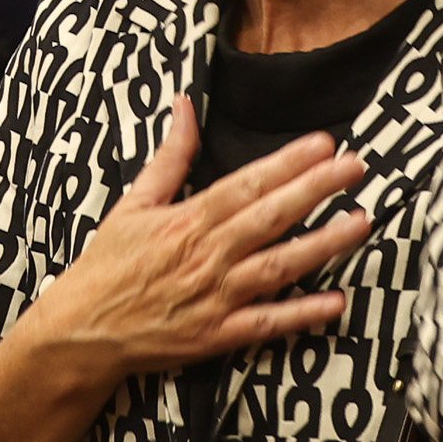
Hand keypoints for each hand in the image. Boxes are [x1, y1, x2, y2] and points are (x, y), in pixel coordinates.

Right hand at [13, 101, 372, 391]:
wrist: (81, 332)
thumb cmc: (107, 266)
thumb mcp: (132, 205)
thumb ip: (168, 158)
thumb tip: (185, 106)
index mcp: (186, 221)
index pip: (247, 185)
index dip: (287, 164)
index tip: (323, 144)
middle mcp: (206, 257)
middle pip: (272, 217)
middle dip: (317, 190)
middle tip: (357, 168)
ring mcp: (215, 298)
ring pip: (280, 266)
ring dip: (324, 244)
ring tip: (361, 223)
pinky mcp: (218, 335)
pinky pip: (267, 323)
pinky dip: (302, 314)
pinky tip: (337, 301)